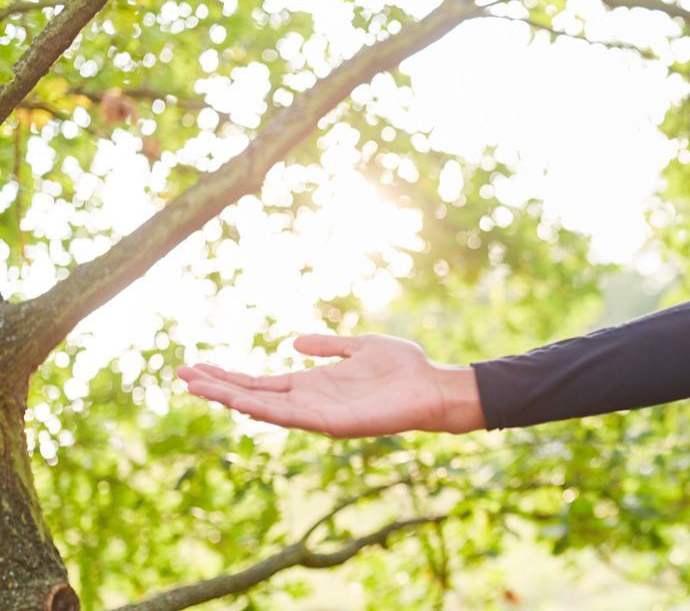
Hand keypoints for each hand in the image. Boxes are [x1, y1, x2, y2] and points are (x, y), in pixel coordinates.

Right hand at [177, 333, 484, 437]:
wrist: (434, 386)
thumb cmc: (404, 368)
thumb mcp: (360, 346)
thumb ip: (328, 345)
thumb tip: (293, 342)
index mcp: (312, 383)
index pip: (260, 382)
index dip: (229, 376)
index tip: (196, 367)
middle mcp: (309, 401)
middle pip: (253, 394)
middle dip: (217, 386)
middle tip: (180, 374)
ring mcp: (318, 414)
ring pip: (264, 407)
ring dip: (230, 398)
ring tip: (196, 387)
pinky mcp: (333, 423)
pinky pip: (292, 417)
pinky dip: (265, 409)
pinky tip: (240, 402)